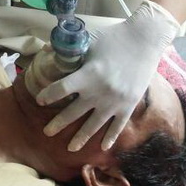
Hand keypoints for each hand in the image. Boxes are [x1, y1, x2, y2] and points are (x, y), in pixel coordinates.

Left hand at [37, 0, 179, 150]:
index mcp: (89, 73)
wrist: (145, 40)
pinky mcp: (129, 105)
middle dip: (58, 123)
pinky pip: (117, 126)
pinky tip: (103, 148)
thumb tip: (46, 48)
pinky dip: (110, 138)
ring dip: (81, 138)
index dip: (49, 95)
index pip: (62, 89)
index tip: (40, 100)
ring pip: (94, 125)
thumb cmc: (115, 37)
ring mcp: (115, 101)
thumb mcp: (90, 41)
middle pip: (74, 112)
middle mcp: (100, 91)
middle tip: (46, 132)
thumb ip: (71, 51)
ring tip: (70, 148)